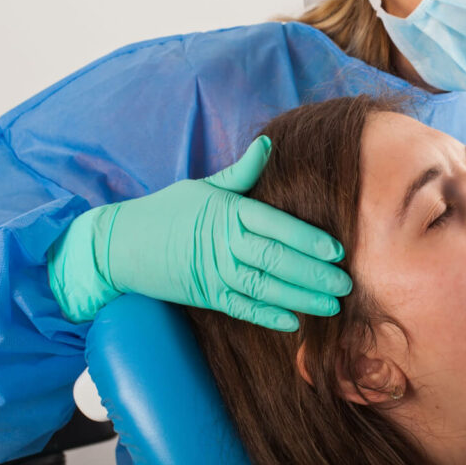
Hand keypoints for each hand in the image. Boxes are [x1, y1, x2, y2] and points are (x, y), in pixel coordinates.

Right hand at [48, 135, 351, 329]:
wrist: (119, 245)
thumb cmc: (167, 210)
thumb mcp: (204, 186)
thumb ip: (241, 173)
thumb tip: (268, 143)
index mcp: (228, 212)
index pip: (275, 226)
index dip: (306, 240)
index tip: (335, 250)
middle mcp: (223, 243)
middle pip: (275, 260)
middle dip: (313, 274)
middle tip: (346, 284)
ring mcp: (213, 272)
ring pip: (264, 288)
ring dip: (300, 298)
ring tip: (331, 305)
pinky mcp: (205, 295)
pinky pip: (241, 308)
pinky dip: (267, 316)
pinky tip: (294, 322)